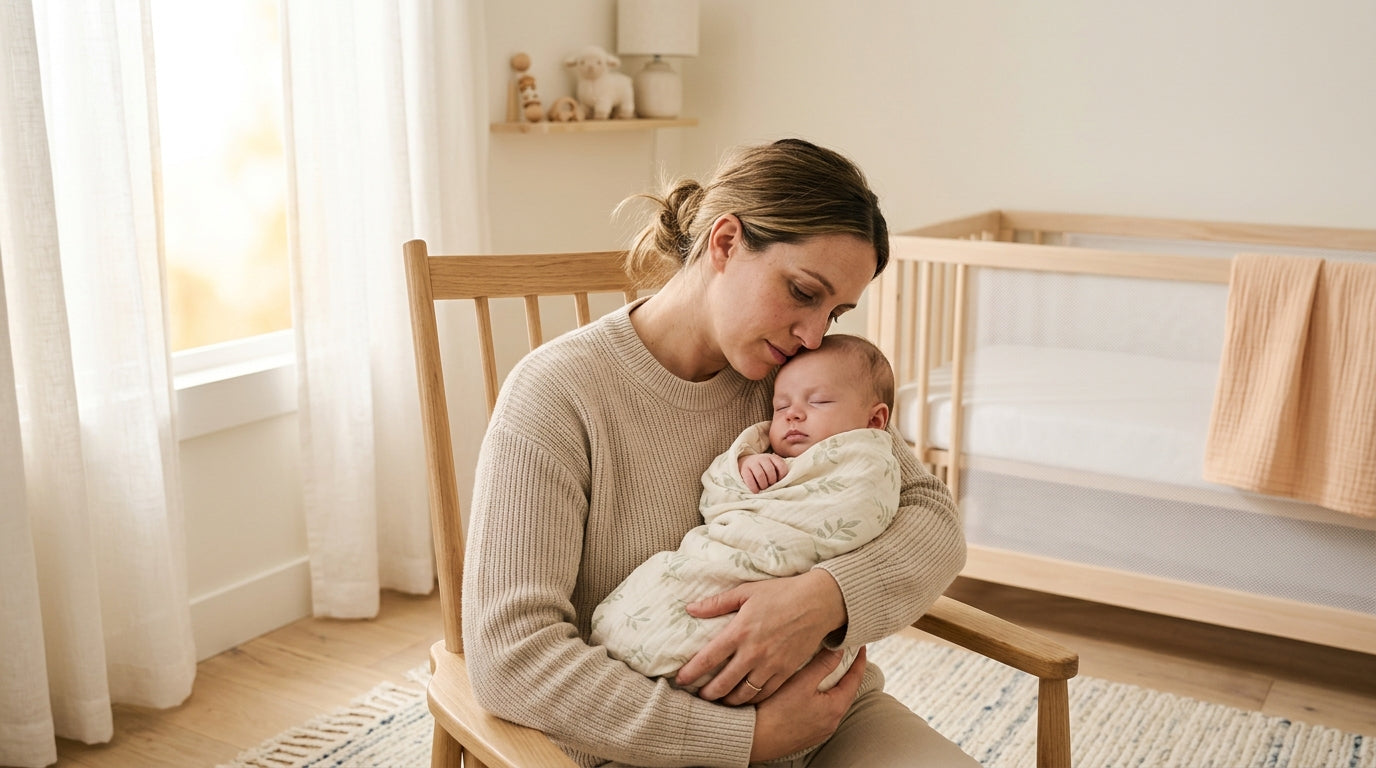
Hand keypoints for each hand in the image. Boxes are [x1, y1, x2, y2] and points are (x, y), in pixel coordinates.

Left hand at [674, 569, 846, 703]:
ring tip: (721, 702)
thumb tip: (691, 608)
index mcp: (739, 631)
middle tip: (700, 697)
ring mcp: (771, 665)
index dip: (691, 673)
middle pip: (723, 683)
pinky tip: (746, 698)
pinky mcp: (786, 671)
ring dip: (729, 701)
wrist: (819, 602)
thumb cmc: (782, 593)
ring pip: (744, 694)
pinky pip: (765, 693)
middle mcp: (753, 652)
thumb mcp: (746, 592)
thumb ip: (717, 603)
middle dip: (708, 694)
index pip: (708, 658)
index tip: (680, 680)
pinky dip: (753, 699)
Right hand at [738, 453, 788, 492]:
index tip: (778, 481)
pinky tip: (756, 490)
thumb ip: (778, 472)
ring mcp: (752, 463)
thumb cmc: (763, 469)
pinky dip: (754, 487)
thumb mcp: (772, 466)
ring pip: (760, 475)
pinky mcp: (744, 469)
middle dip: (771, 482)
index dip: (782, 476)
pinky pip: (749, 480)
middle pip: (770, 471)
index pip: (781, 466)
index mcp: (772, 457)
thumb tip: (781, 484)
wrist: (745, 462)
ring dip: (763, 485)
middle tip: (769, 486)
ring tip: (763, 488)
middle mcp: (762, 458)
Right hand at [750, 646, 866, 761]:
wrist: (754, 738)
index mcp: (835, 708)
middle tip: (845, 655)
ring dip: (833, 686)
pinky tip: (810, 692)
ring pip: (833, 702)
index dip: (859, 661)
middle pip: (846, 691)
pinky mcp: (808, 734)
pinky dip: (822, 698)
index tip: (860, 647)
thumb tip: (839, 650)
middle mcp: (831, 722)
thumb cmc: (775, 711)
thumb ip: (823, 664)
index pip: (855, 679)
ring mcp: (820, 730)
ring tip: (828, 670)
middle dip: (847, 673)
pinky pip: (822, 712)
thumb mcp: (801, 682)